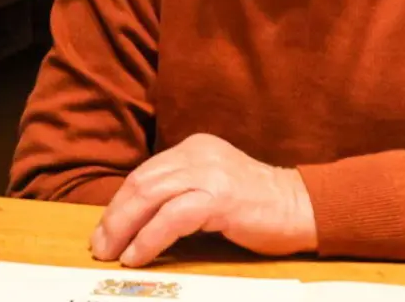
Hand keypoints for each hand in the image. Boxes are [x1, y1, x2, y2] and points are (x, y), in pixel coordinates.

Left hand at [90, 134, 315, 266]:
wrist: (305, 208)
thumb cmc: (259, 207)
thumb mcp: (213, 188)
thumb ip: (181, 192)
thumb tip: (136, 220)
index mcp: (193, 148)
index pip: (144, 174)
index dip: (118, 204)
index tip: (104, 230)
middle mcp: (198, 154)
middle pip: (141, 183)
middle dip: (114, 217)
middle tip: (99, 245)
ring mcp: (210, 173)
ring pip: (150, 197)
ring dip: (124, 228)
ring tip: (111, 253)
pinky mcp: (221, 197)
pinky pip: (172, 218)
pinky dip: (149, 238)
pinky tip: (138, 256)